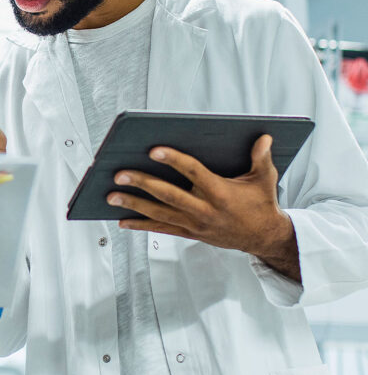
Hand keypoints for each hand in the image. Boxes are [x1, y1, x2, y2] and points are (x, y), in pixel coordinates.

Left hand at [107, 135, 300, 281]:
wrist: (263, 238)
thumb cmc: (261, 205)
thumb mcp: (264, 180)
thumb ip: (260, 158)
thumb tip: (263, 137)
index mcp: (220, 193)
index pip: (193, 172)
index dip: (173, 160)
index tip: (153, 150)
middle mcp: (204, 210)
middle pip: (168, 195)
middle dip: (142, 184)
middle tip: (120, 174)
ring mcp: (195, 224)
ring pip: (158, 214)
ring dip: (133, 204)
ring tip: (111, 196)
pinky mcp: (189, 233)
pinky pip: (161, 229)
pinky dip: (140, 225)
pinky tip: (122, 220)